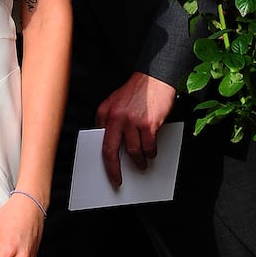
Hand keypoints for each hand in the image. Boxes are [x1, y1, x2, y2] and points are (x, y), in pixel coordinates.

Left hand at [95, 72, 176, 186]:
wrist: (155, 77)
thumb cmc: (136, 91)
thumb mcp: (115, 102)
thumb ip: (110, 121)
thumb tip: (113, 146)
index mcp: (104, 112)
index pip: (101, 143)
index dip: (104, 161)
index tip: (107, 172)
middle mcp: (115, 117)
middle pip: (110, 151)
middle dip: (114, 169)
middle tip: (118, 179)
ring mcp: (132, 121)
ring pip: (133, 151)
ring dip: (138, 161)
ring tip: (142, 164)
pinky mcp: (148, 123)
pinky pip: (148, 146)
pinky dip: (151, 153)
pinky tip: (151, 153)